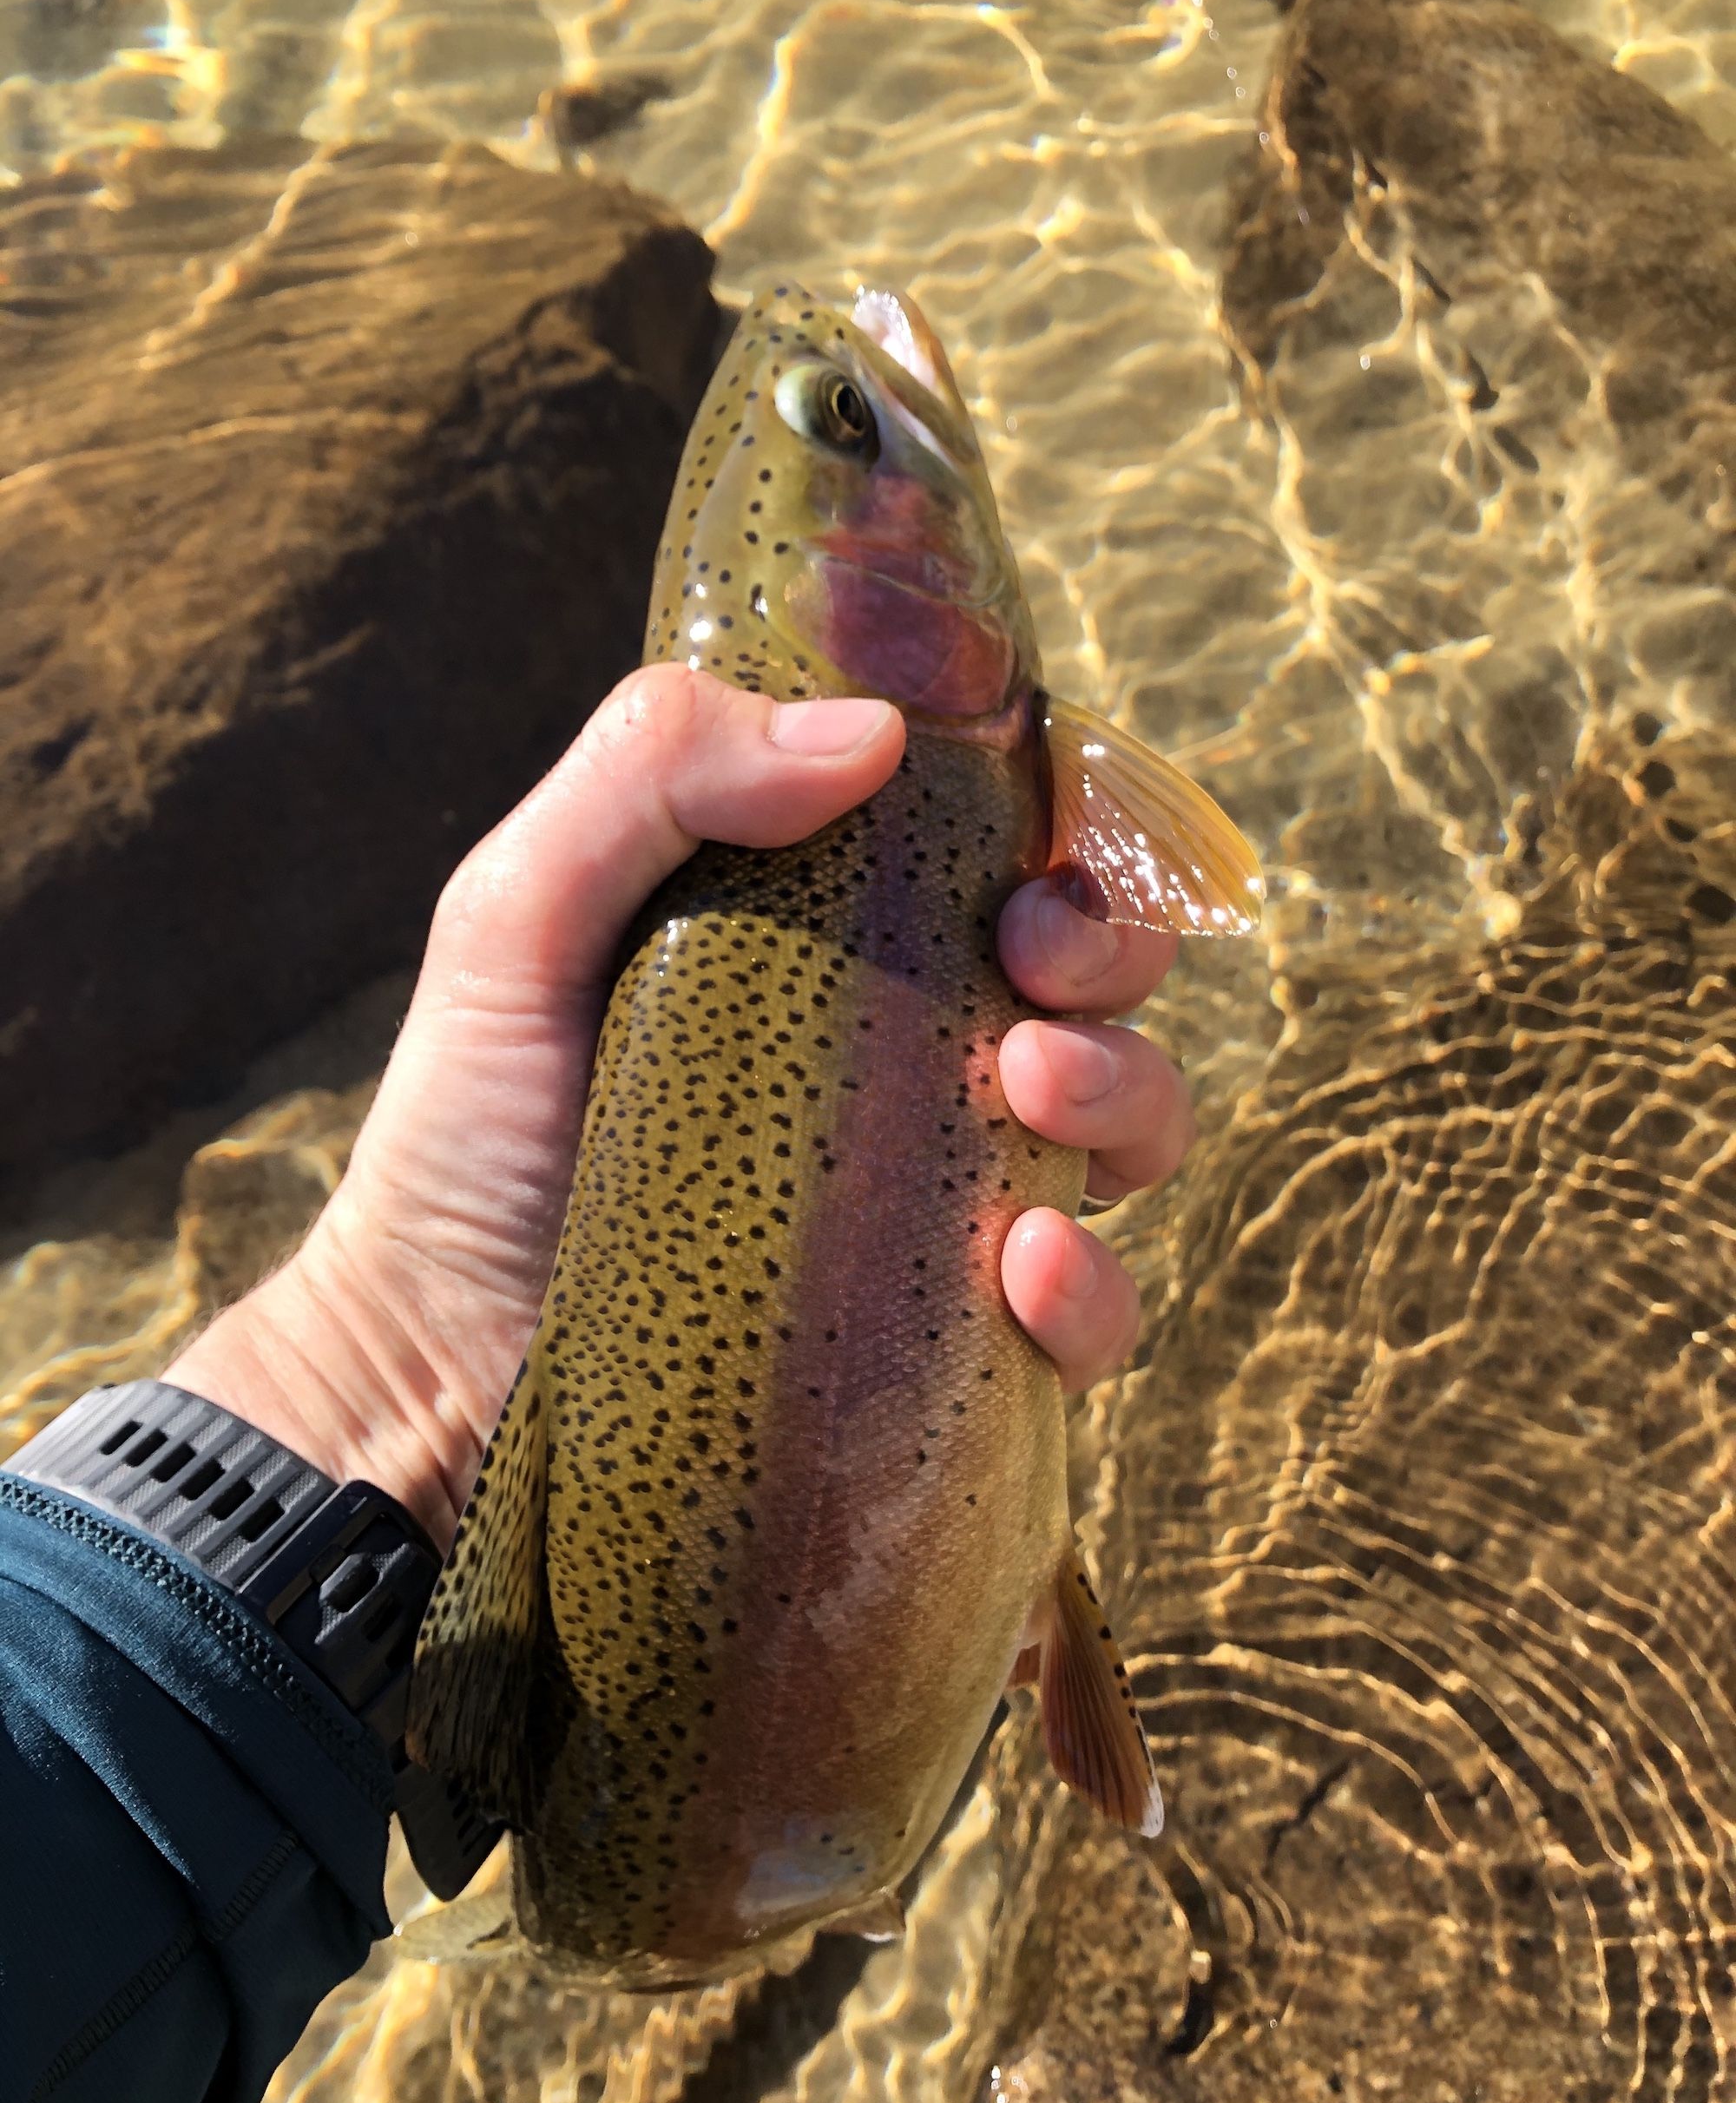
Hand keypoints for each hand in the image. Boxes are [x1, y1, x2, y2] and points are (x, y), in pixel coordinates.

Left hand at [165, 668, 1193, 1546]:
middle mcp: (912, 1059)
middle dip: (1107, 951)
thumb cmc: (468, 1135)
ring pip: (1129, 1128)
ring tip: (1030, 1093)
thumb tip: (869, 731)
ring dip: (1126, 1092)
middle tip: (1030, 967)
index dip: (1063, 825)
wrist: (426, 1370)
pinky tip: (1026, 1268)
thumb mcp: (517, 922)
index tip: (1024, 849)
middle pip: (1095, 977)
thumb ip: (650, 778)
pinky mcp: (950, 1348)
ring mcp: (943, 1204)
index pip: (1007, 848)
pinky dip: (1095, 1288)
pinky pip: (1086, 1320)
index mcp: (837, 938)